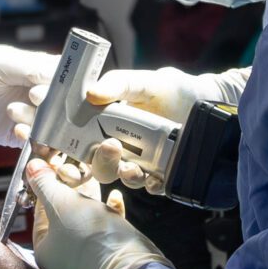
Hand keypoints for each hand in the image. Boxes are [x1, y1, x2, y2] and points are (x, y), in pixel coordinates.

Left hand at [27, 160, 165, 268]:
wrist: (129, 266)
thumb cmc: (89, 238)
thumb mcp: (61, 203)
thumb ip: (45, 184)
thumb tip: (32, 168)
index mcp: (44, 248)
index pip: (40, 210)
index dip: (46, 185)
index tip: (52, 164)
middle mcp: (64, 254)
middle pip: (63, 212)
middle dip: (71, 188)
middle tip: (75, 165)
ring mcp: (88, 253)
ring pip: (86, 217)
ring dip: (90, 196)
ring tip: (94, 174)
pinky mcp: (110, 250)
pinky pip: (107, 225)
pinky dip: (109, 209)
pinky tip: (115, 196)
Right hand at [77, 66, 247, 191]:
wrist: (205, 99)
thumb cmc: (170, 88)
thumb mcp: (143, 81)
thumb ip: (118, 84)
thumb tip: (90, 93)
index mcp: (108, 126)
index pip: (80, 145)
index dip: (67, 157)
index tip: (62, 159)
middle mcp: (122, 147)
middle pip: (100, 166)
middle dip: (102, 162)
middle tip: (111, 146)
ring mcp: (143, 162)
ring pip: (125, 178)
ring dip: (126, 175)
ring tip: (133, 167)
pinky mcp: (164, 173)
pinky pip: (153, 186)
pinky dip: (152, 185)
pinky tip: (155, 178)